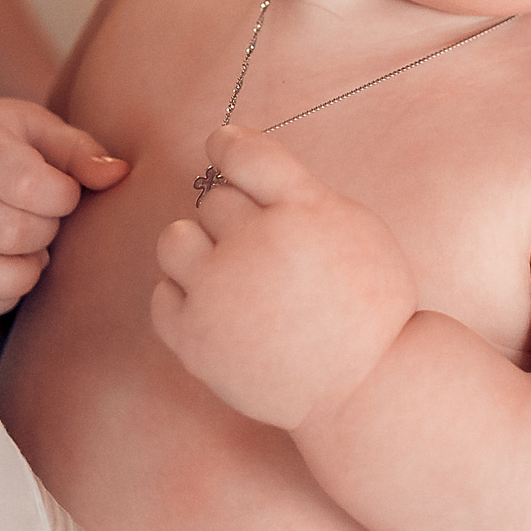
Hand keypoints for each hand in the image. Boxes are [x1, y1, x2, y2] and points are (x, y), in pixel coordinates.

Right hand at [0, 97, 127, 317]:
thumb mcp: (40, 129)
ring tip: (29, 246)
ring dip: (23, 269)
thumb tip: (117, 174)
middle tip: (45, 217)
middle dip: (46, 231)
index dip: (63, 196)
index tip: (64, 190)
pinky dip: (2, 296)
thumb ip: (78, 151)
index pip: (25, 183)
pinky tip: (11, 267)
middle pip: (11, 233)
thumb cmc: (4, 141)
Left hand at [150, 125, 415, 430]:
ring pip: (174, 239)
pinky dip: (184, 295)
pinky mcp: (196, 339)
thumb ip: (299, 193)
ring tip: (229, 273)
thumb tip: (239, 166)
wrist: (365, 387)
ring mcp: (220, 293)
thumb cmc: (368, 305)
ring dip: (197, 248)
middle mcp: (255, 244)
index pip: (242, 152)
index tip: (221, 146)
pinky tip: (216, 307)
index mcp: (302, 210)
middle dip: (234, 218)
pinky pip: (162, 294)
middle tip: (264, 251)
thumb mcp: (355, 227)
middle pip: (213, 200)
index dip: (226, 144)